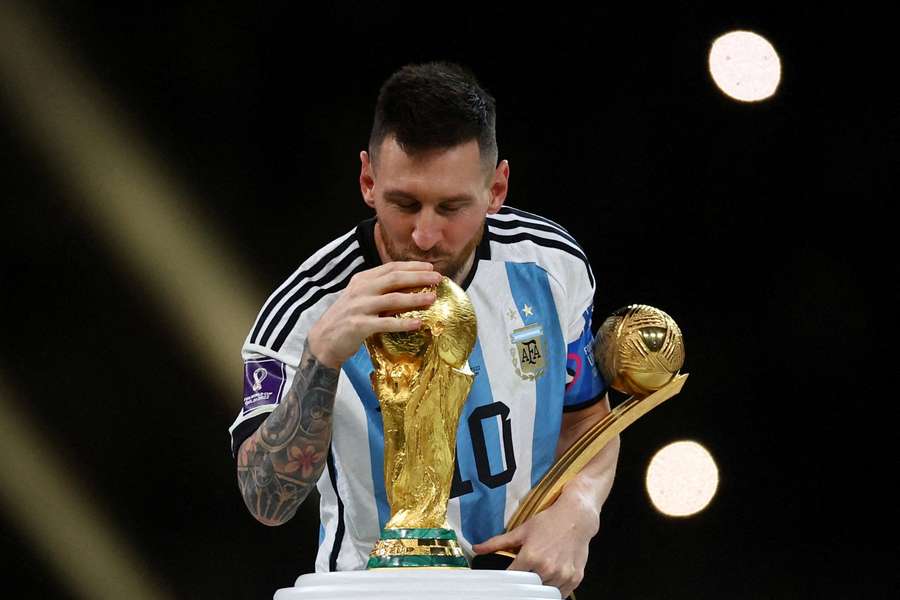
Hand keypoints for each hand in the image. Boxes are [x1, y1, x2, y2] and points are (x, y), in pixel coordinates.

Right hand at [307, 261, 440, 367]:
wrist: (323, 341)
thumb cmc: (346, 319)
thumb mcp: (359, 298)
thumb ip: (378, 290)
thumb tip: (408, 286)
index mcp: (362, 280)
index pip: (390, 268)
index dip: (412, 266)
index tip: (430, 267)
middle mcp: (361, 290)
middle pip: (394, 279)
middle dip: (418, 277)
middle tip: (438, 278)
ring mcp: (359, 307)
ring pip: (392, 299)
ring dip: (415, 298)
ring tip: (432, 298)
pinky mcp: (359, 325)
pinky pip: (386, 323)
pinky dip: (403, 323)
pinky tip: (418, 324)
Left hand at [472, 491, 599, 597]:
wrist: (576, 518)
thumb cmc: (549, 522)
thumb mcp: (521, 530)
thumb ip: (498, 542)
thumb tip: (477, 549)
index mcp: (530, 556)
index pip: (512, 579)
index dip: (507, 581)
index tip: (505, 581)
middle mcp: (547, 568)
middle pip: (528, 589)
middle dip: (524, 584)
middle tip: (523, 578)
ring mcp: (562, 575)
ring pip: (545, 593)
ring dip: (540, 587)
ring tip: (538, 575)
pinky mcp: (574, 578)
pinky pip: (561, 594)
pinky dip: (554, 590)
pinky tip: (550, 580)